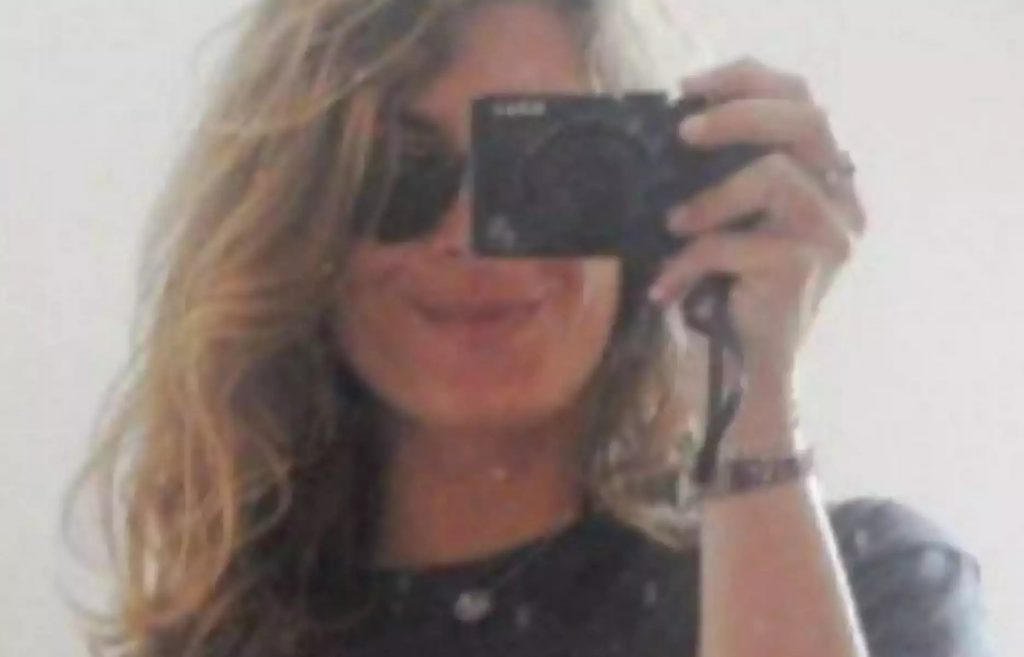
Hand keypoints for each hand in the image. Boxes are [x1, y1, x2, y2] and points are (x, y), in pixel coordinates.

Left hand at [648, 57, 866, 378]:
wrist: (748, 368)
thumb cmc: (733, 292)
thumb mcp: (731, 222)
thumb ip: (725, 178)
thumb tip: (676, 133)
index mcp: (825, 181)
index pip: (803, 104)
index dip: (750, 82)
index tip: (692, 87)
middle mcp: (841, 202)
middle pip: (805, 121)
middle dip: (738, 114)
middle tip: (685, 130)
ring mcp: (830, 235)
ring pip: (772, 177)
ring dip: (709, 199)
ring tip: (672, 225)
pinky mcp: (804, 269)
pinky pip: (734, 243)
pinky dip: (689, 262)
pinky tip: (667, 288)